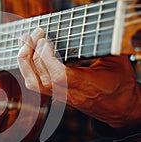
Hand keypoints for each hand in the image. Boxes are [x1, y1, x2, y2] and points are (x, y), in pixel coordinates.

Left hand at [17, 28, 140, 127]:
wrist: (118, 108)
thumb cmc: (119, 85)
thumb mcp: (116, 62)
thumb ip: (101, 48)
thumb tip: (87, 32)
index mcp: (85, 86)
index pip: (58, 75)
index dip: (46, 57)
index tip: (43, 40)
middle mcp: (68, 93)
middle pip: (41, 78)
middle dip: (32, 53)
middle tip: (32, 34)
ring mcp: (59, 96)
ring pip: (33, 83)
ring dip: (24, 61)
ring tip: (24, 42)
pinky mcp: (55, 95)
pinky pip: (35, 85)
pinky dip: (27, 69)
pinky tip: (27, 56)